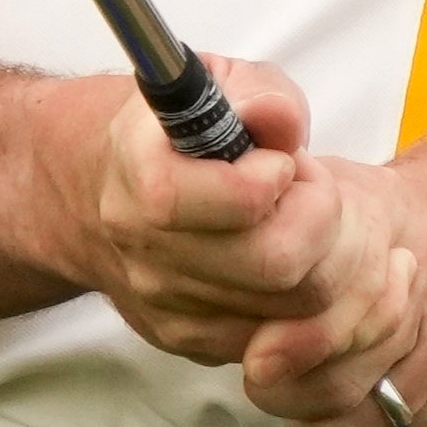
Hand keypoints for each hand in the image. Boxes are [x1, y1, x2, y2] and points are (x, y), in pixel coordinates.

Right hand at [24, 54, 357, 369]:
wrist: (107, 193)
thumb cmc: (177, 133)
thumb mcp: (217, 86)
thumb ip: (257, 93)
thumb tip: (278, 118)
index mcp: (143, 174)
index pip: (238, 201)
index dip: (278, 177)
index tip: (279, 159)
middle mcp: (144, 249)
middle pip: (277, 265)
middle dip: (318, 221)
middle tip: (305, 191)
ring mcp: (162, 304)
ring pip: (292, 308)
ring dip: (319, 259)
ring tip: (294, 219)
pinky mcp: (185, 340)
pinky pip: (280, 339)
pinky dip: (302, 301)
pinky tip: (282, 256)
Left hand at [228, 151, 426, 426]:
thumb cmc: (375, 218)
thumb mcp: (318, 191)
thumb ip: (268, 221)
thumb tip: (219, 269)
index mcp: (397, 231)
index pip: (329, 322)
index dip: (284, 349)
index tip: (253, 360)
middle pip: (342, 385)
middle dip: (287, 392)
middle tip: (264, 377)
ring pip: (363, 425)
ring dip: (315, 420)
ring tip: (297, 393)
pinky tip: (338, 410)